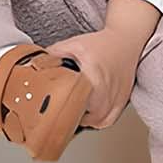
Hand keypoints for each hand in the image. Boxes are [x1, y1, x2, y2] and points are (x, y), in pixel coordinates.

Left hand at [47, 0, 158, 129]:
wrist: (126, 41)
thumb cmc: (102, 43)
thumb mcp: (74, 44)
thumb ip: (54, 53)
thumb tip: (35, 63)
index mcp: (92, 76)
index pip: (74, 101)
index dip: (60, 108)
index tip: (50, 109)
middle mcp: (106, 90)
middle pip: (83, 115)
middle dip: (69, 114)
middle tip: (59, 110)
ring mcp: (116, 98)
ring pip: (96, 121)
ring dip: (83, 120)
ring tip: (73, 111)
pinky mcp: (122, 102)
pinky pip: (107, 121)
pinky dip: (97, 121)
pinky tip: (89, 115)